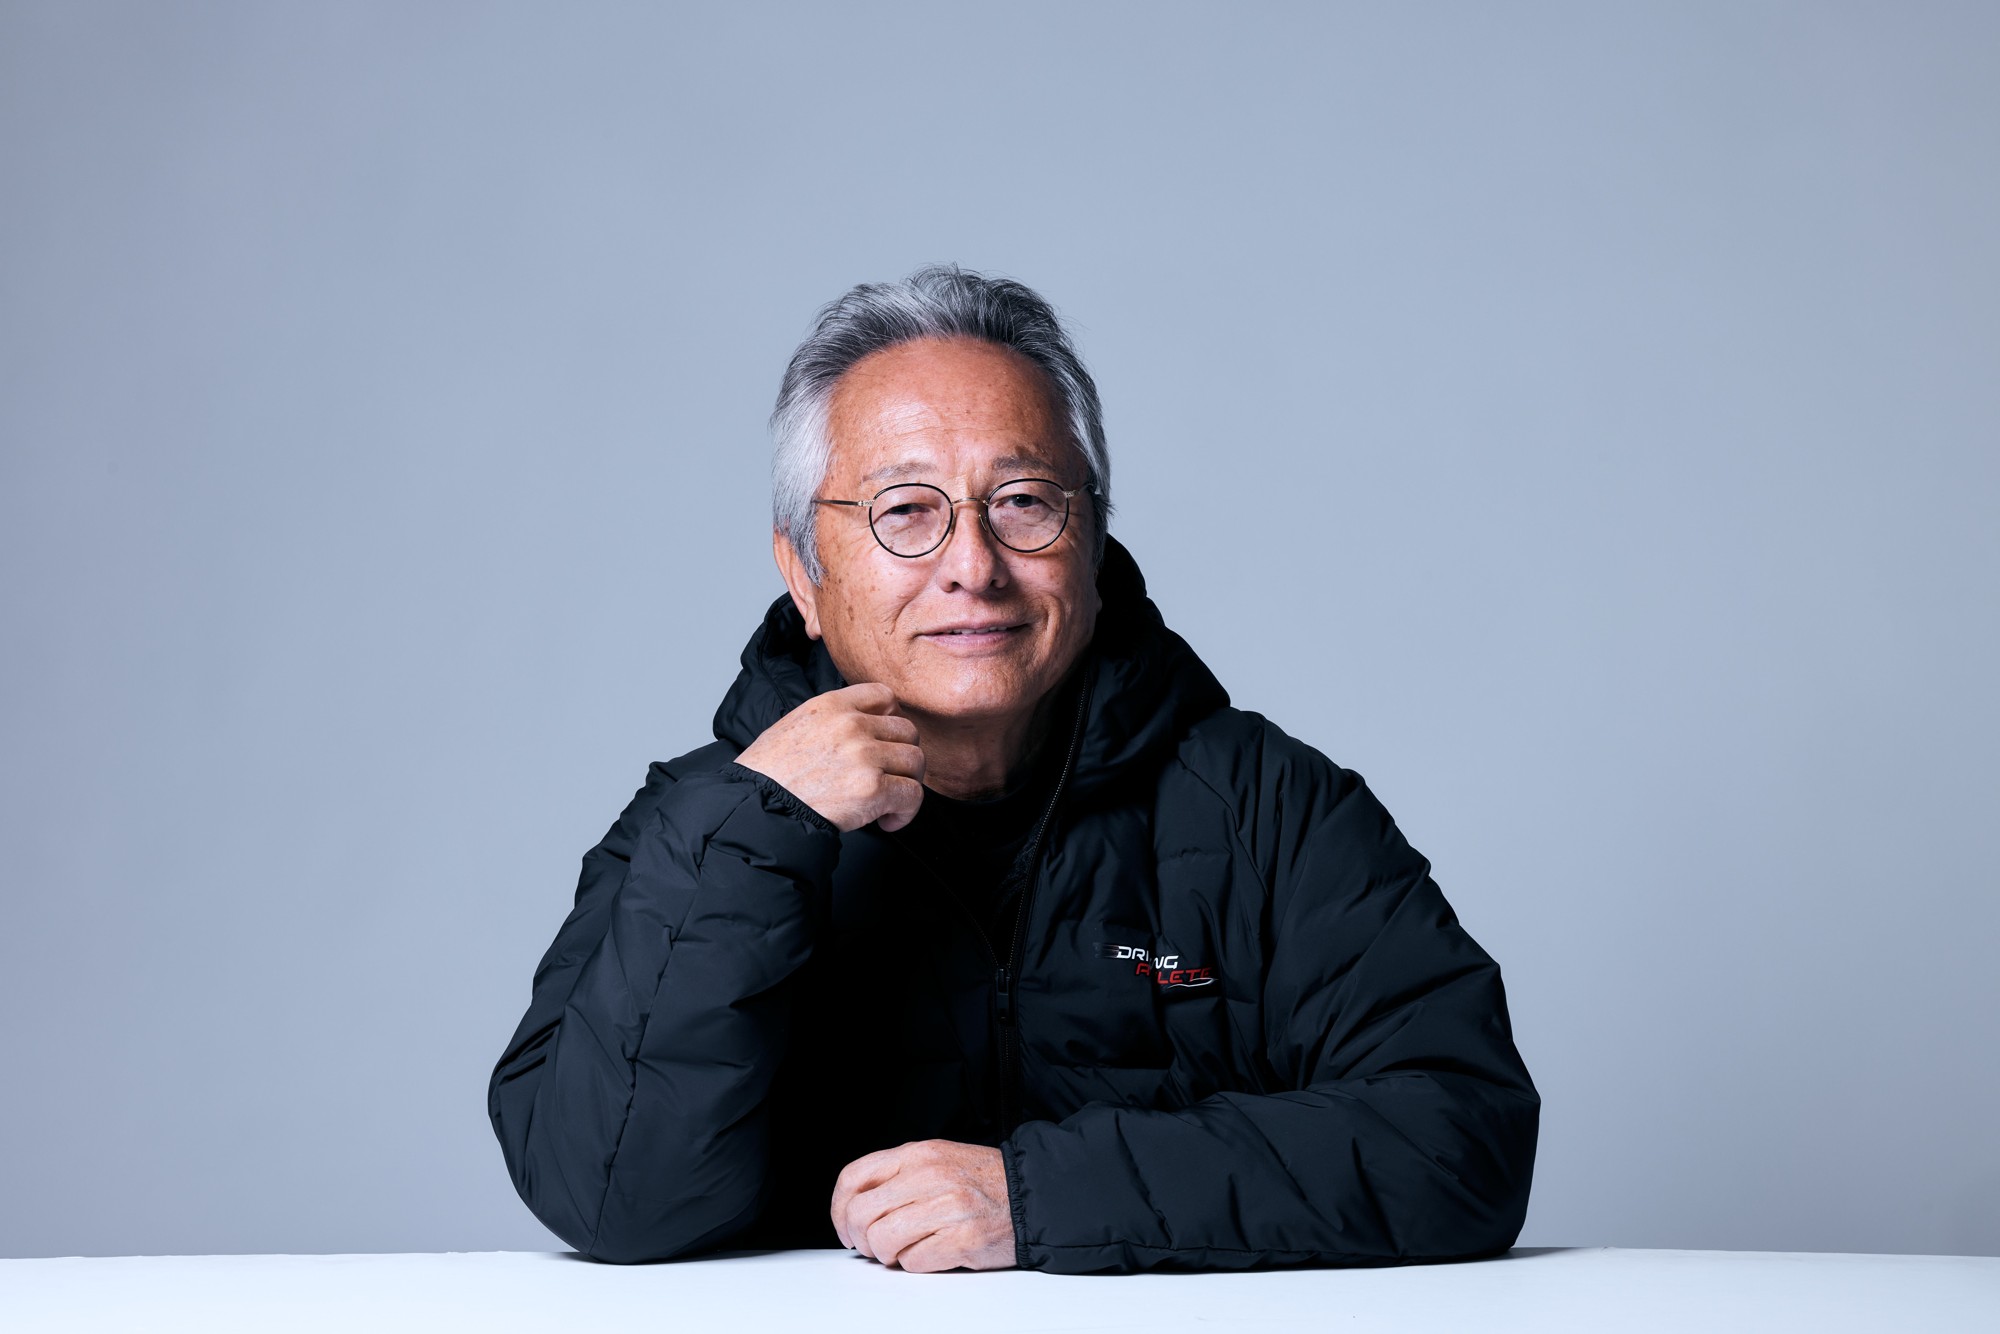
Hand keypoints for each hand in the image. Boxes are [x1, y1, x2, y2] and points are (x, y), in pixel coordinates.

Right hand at [735, 683, 925, 831]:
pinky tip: (886, 820)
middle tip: (889, 776)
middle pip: (907, 730)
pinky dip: (906, 811)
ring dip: (907, 783)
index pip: (885, 695)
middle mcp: (852, 725)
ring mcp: (864, 756)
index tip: (887, 740)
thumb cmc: (771, 775)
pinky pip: (913, 795)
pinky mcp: (873, 789)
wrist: (757, 808)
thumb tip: (867, 728)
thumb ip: (834, 719)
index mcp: (832, 705)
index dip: (893, 718)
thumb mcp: (796, 725)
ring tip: (888, 800)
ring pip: (915, 761)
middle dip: (902, 756)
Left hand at [829, 1140, 1015, 1272]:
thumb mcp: (936, 1159)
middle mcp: (929, 1176)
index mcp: (918, 1154)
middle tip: (874, 1246)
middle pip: (860, 1214)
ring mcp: (946, 1208)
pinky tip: (932, 1251)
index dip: (839, 1209)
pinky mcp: (961, 1240)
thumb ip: (897, 1175)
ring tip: (906, 1249)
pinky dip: (916, 1263)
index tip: (845, 1227)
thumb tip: (853, 1206)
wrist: (1029, 1196)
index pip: (853, 1177)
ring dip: (887, 1254)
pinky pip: (913, 1261)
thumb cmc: (981, 1182)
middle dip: (861, 1239)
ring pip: (882, 1241)